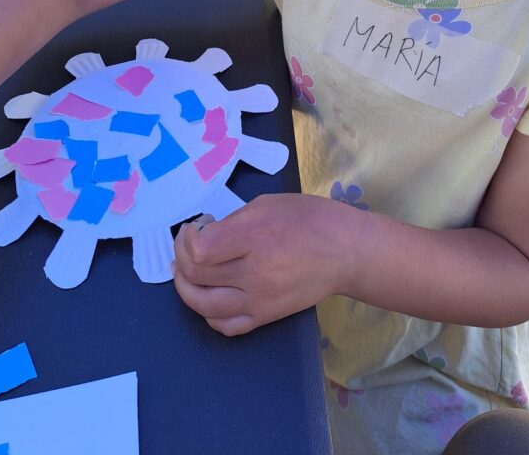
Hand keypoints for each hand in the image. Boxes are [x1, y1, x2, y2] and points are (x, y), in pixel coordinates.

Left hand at [173, 193, 356, 335]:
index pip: (200, 250)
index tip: (194, 226)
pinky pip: (226, 326)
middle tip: (185, 243)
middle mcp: (256, 272)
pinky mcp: (267, 316)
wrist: (347, 253)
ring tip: (184, 272)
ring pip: (204, 306)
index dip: (187, 238)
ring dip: (185, 288)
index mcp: (256, 236)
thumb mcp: (268, 203)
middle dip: (180, 257)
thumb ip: (233, 221)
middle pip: (197, 275)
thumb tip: (205, 235)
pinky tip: (207, 296)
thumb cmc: (311, 219)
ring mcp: (260, 300)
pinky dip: (208, 314)